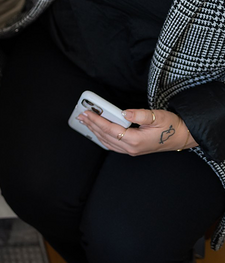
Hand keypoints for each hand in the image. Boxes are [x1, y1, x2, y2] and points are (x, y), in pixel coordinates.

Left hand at [79, 108, 197, 155]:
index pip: (110, 129)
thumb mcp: (158, 116)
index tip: (87, 113)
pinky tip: (97, 131)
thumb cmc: (172, 126)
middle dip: (91, 125)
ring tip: (86, 122)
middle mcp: (131, 148)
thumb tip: (124, 112)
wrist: (182, 137)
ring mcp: (131, 151)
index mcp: (135, 140)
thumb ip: (140, 114)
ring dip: (95, 131)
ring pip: (107, 142)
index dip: (97, 121)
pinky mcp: (132, 150)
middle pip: (105, 136)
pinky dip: (102, 137)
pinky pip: (112, 145)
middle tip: (81, 116)